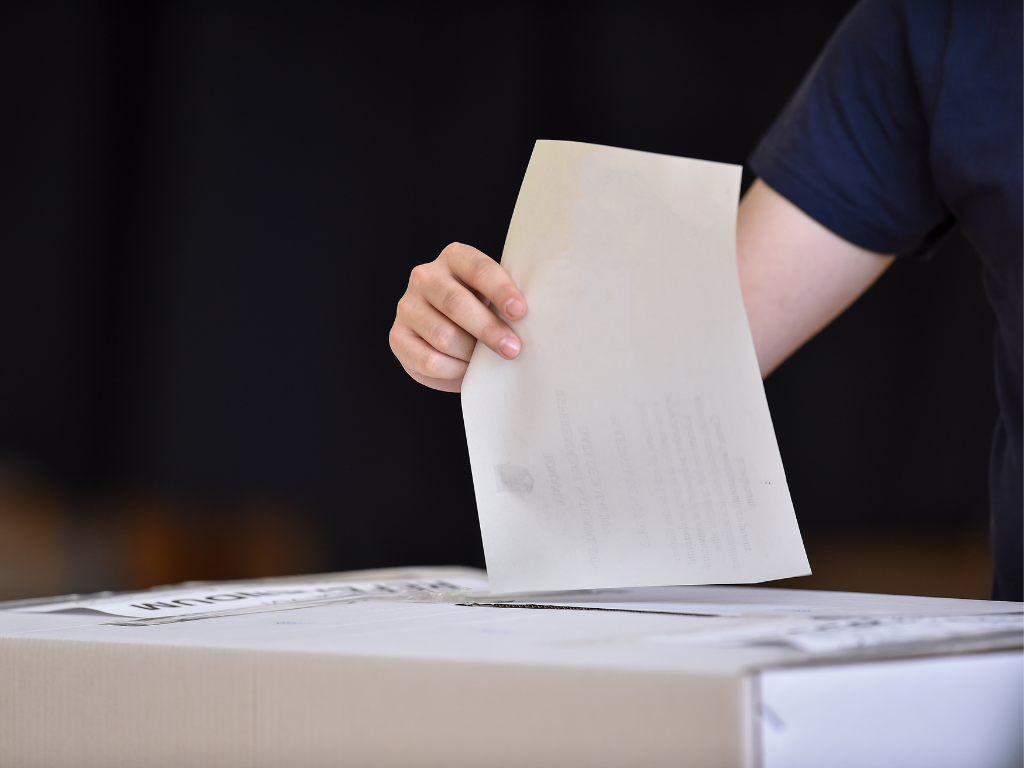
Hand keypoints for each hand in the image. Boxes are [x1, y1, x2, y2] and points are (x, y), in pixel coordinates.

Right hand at [390, 243, 526, 391]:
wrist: (447, 338)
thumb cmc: (480, 312)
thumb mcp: (492, 298)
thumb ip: (505, 302)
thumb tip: (533, 323)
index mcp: (454, 258)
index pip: (478, 268)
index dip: (500, 290)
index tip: (520, 312)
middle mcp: (425, 276)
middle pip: (456, 302)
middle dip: (488, 328)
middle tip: (512, 349)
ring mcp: (407, 306)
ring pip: (442, 335)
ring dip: (471, 354)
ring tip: (488, 362)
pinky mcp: (398, 336)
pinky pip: (428, 360)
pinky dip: (453, 370)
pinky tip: (467, 370)